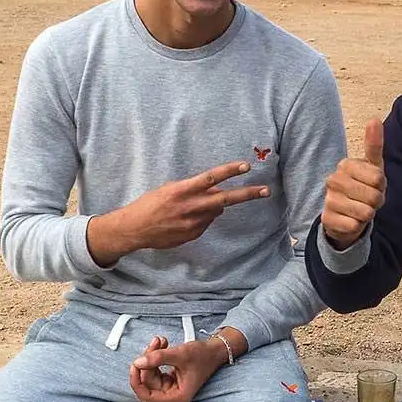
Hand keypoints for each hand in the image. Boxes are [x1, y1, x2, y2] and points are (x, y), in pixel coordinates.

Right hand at [88, 161, 270, 265]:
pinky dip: (201, 219)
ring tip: (191, 207)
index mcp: (182, 190)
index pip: (211, 177)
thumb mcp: (169, 189)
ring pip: (215, 211)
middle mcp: (190, 206)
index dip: (229, 171)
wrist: (135, 229)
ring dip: (212, 206)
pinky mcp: (193, 234)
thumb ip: (192, 189)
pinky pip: (205, 224)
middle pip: (225, 199)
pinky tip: (184, 219)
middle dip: (247, 194)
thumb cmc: (150, 204)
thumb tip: (214, 192)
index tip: (245, 166)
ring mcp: (193, 223)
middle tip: (265, 191)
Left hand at [129, 335, 226, 401]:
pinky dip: (155, 357)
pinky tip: (163, 345)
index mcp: (177, 397)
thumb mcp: (180, 354)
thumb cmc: (203, 356)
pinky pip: (153, 370)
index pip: (147, 396)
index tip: (135, 364)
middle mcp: (172, 396)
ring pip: (149, 374)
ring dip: (151, 356)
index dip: (137, 381)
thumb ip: (158, 358)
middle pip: (147, 383)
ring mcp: (169, 389)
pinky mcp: (168, 381)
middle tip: (155, 344)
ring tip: (161, 341)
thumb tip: (138, 362)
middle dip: (147, 361)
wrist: (214, 352)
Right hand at [320, 118, 385, 251]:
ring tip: (360, 210)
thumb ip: (374, 144)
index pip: (379, 178)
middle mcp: (333, 180)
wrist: (346, 215)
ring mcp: (328, 199)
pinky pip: (354, 226)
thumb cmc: (363, 187)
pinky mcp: (326, 219)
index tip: (373, 186)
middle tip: (368, 200)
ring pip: (365, 212)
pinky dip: (357, 226)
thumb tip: (374, 119)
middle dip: (376, 202)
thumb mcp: (373, 167)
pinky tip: (350, 220)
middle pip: (373, 196)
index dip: (381, 187)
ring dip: (368, 215)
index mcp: (346, 165)